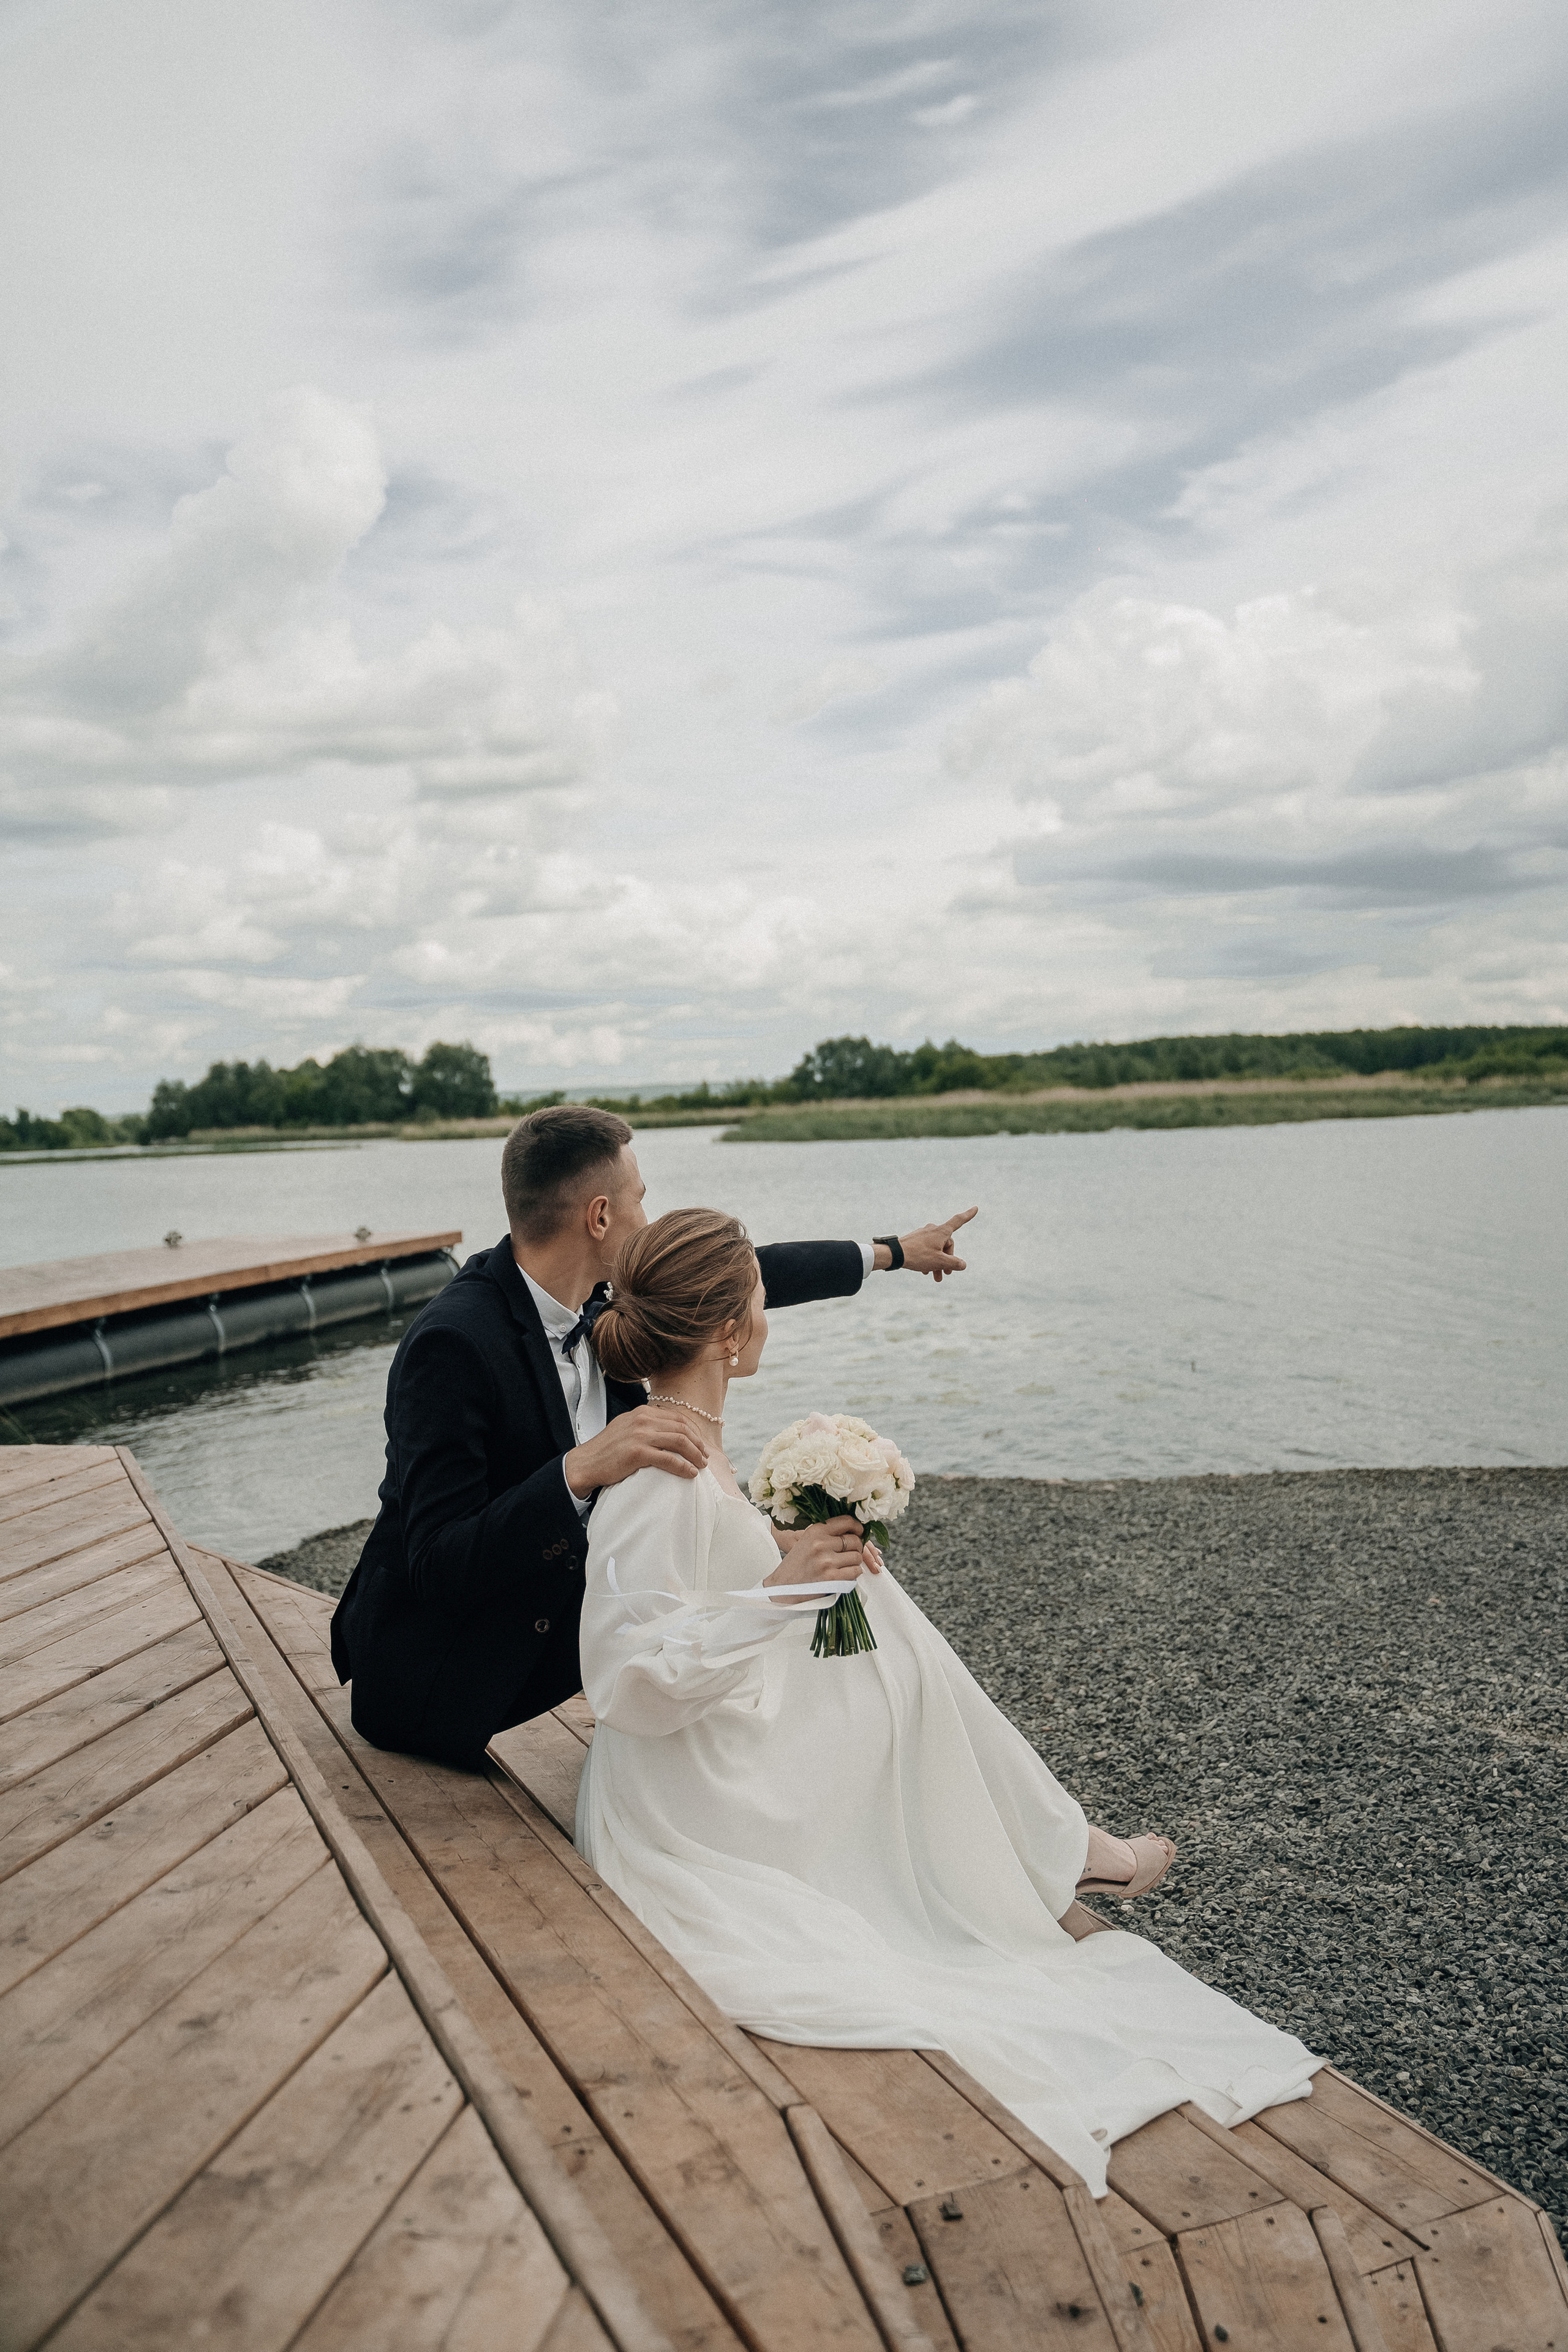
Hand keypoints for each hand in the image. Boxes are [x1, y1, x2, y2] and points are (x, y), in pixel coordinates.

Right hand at [564, 1406, 707, 1496]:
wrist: (586, 1463)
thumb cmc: (607, 1450)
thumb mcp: (627, 1427)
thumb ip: (646, 1425)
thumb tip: (669, 1431)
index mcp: (642, 1412)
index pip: (677, 1417)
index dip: (693, 1431)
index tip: (700, 1443)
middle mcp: (643, 1420)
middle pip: (682, 1428)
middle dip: (698, 1443)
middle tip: (705, 1456)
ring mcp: (640, 1435)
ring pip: (679, 1442)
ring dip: (695, 1454)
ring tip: (702, 1465)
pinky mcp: (638, 1453)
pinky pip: (669, 1459)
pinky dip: (683, 1466)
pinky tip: (691, 1473)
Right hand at [765, 1516, 881, 1588]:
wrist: (782, 1587)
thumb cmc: (795, 1566)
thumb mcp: (807, 1541)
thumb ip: (827, 1534)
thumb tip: (854, 1531)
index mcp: (815, 1531)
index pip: (846, 1521)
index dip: (857, 1527)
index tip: (859, 1532)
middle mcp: (821, 1544)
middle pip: (855, 1540)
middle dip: (856, 1547)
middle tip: (850, 1553)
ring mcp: (827, 1561)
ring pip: (857, 1557)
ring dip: (855, 1562)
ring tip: (845, 1565)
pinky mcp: (832, 1577)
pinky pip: (855, 1572)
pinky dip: (853, 1573)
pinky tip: (844, 1574)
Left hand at [890, 1205, 976, 1280]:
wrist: (894, 1254)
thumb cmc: (918, 1256)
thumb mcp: (939, 1262)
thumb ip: (954, 1263)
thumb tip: (963, 1264)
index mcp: (941, 1232)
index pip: (958, 1221)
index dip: (968, 1215)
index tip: (976, 1207)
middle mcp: (933, 1229)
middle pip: (946, 1244)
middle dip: (947, 1260)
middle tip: (945, 1274)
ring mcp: (923, 1234)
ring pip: (936, 1249)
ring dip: (937, 1263)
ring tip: (936, 1277)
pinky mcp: (915, 1239)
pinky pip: (926, 1249)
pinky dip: (928, 1259)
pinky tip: (925, 1271)